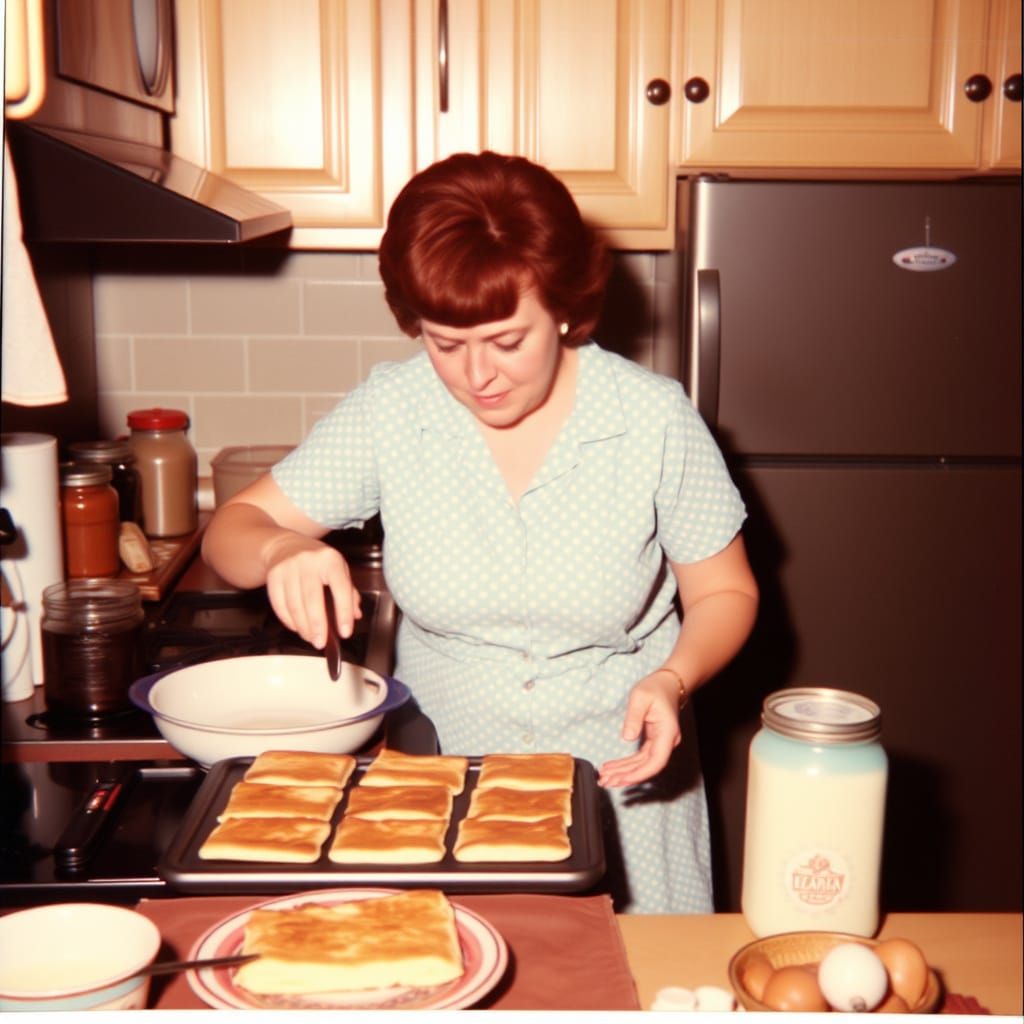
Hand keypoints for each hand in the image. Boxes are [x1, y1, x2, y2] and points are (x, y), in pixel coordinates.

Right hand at [262, 534, 361, 647]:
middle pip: (313, 601)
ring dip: (303, 627)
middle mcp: (309, 562)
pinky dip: (289, 621)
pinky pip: (280, 605)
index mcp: (330, 560)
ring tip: (311, 638)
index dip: (343, 613)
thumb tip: (355, 615)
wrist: (286, 545)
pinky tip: (297, 628)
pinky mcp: (273, 577)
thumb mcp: (338, 568)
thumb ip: (349, 592)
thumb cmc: (317, 561)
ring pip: (295, 606)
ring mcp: (288, 569)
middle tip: (321, 643)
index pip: (340, 589)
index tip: (345, 632)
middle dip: (318, 626)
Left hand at [597, 670, 681, 788]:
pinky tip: (613, 768)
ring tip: (605, 778)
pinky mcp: (653, 742)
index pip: (656, 761)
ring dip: (624, 773)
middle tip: (606, 782)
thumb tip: (627, 737)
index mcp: (667, 733)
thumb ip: (634, 717)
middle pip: (647, 767)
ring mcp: (660, 743)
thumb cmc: (655, 687)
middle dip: (626, 777)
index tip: (622, 779)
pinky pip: (640, 758)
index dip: (639, 774)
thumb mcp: (640, 697)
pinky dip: (626, 765)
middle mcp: (667, 742)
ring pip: (642, 765)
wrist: (668, 683)